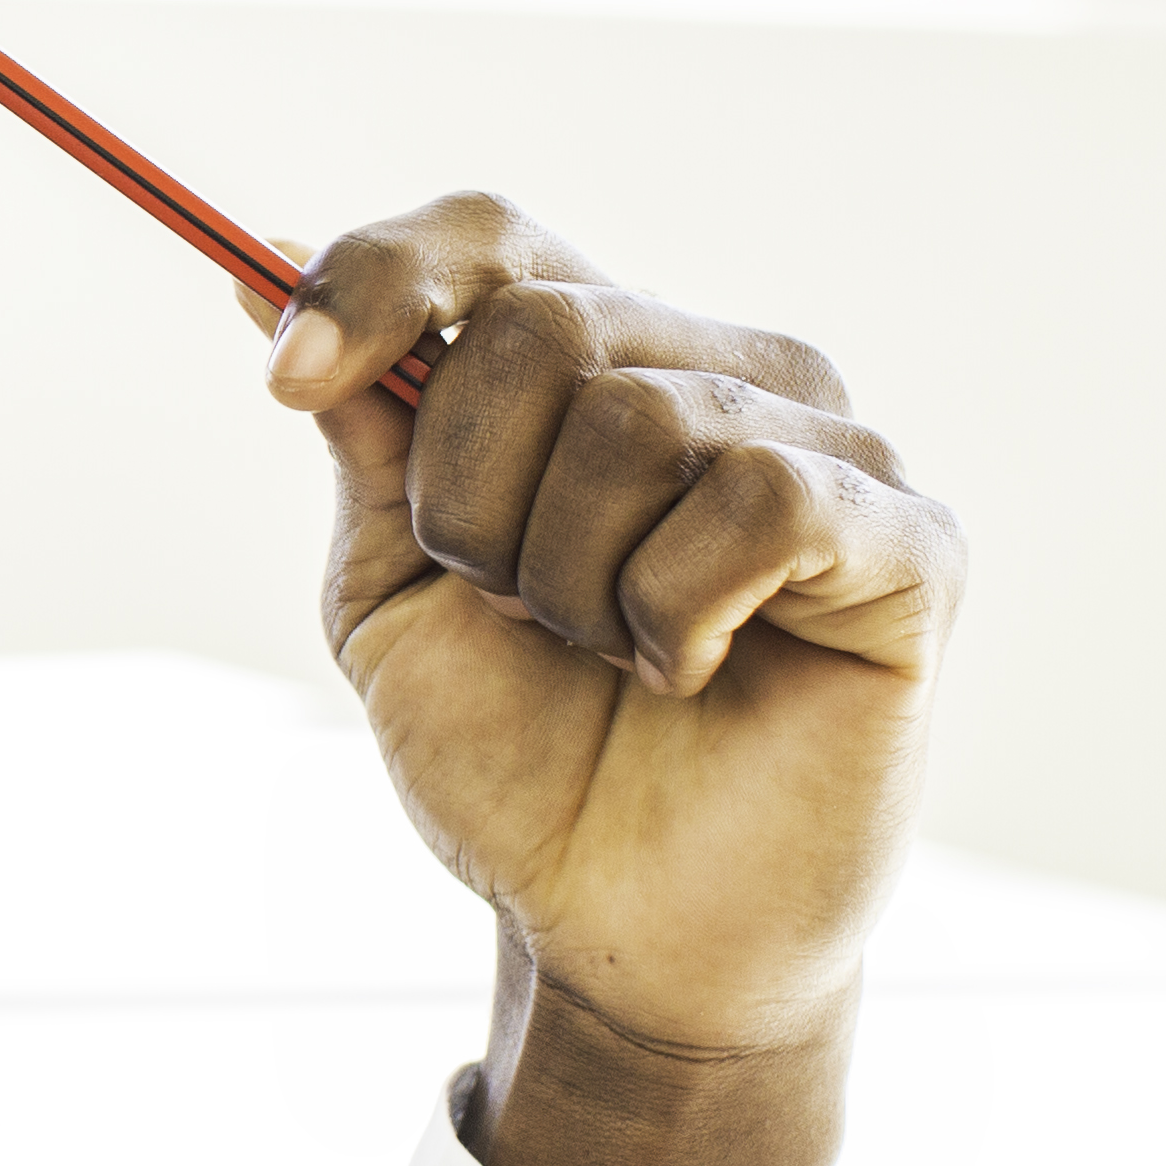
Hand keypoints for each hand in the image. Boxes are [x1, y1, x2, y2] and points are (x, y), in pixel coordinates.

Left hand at [262, 196, 966, 1165]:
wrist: (618, 930)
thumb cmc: (521, 759)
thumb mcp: (392, 589)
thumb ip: (362, 431)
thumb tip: (255, 259)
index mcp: (593, 363)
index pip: (488, 234)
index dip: (377, 281)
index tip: (285, 381)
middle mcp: (718, 368)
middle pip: (538, 327)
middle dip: (468, 498)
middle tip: (512, 610)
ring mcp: (830, 441)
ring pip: (635, 418)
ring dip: (571, 579)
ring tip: (610, 658)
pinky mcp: (910, 535)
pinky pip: (754, 497)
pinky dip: (676, 611)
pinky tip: (699, 672)